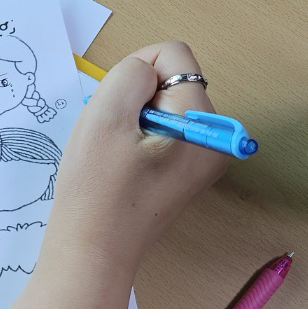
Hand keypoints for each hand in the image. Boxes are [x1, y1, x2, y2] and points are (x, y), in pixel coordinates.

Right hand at [44, 41, 227, 269]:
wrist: (92, 252)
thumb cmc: (97, 189)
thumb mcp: (106, 115)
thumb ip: (130, 74)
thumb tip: (144, 73)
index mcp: (205, 122)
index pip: (174, 56)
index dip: (135, 72)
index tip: (116, 112)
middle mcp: (215, 138)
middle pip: (169, 81)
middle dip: (134, 99)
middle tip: (114, 139)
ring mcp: (202, 158)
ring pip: (160, 106)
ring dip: (131, 120)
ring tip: (116, 155)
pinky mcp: (185, 173)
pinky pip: (160, 132)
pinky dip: (135, 139)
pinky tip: (121, 166)